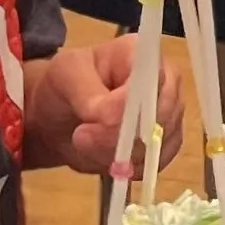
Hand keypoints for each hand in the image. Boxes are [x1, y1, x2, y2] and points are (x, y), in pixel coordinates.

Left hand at [23, 38, 185, 171]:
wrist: (57, 119)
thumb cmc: (63, 85)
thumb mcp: (65, 76)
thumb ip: (88, 93)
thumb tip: (110, 117)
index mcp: (143, 55)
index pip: (155, 82)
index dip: (132, 107)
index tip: (97, 120)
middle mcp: (164, 83)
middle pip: (161, 118)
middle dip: (118, 137)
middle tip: (80, 137)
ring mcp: (167, 115)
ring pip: (156, 146)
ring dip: (116, 155)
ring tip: (84, 145)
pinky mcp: (163, 144)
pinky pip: (154, 164)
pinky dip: (126, 169)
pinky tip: (103, 159)